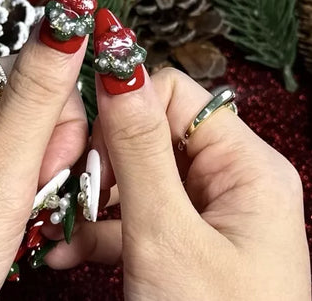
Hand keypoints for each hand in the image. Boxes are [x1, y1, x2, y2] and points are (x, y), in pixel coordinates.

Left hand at [0, 27, 87, 299]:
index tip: (47, 179)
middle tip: (24, 205)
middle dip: (41, 150)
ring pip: (5, 130)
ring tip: (2, 220)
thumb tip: (69, 15)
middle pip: (22, 99)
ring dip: (21, 171)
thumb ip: (39, 95)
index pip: (38, 72)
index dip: (60, 126)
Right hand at [47, 67, 311, 300]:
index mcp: (246, 165)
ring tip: (65, 223)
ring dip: (95, 195)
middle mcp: (231, 179)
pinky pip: (138, 213)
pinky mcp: (186, 240)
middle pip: (153, 131)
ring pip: (138, 174)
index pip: (174, 94)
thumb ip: (139, 148)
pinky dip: (102, 227)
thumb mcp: (168, 237)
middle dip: (105, 157)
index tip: (82, 139)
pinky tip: (67, 248)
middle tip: (71, 188)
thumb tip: (118, 65)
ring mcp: (208, 212)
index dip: (124, 106)